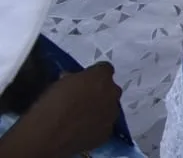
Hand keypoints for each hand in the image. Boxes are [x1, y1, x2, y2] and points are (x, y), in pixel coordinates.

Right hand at [0, 62, 121, 157]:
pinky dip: (96, 127)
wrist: (47, 136)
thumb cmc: (50, 105)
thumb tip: (71, 79)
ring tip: (81, 118)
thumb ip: (72, 78)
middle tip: (82, 100)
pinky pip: (104, 126)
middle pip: (110, 89)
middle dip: (99, 93)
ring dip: (99, 110)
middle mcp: (113, 92)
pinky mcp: (107, 132)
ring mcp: (112, 113)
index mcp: (101, 76)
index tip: (83, 82)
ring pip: (109, 108)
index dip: (93, 75)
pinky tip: (81, 131)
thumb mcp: (58, 83)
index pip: (104, 69)